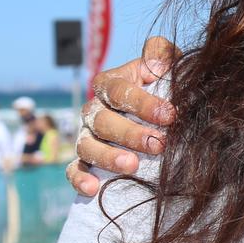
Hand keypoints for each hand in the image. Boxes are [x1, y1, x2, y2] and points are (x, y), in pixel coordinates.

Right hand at [67, 36, 179, 196]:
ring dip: (107, 156)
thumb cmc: (161, 84)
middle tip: (159, 144)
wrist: (155, 109)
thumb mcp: (165, 63)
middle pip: (104, 121)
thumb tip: (157, 64)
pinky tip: (93, 188)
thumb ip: (162, 53)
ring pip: (87, 146)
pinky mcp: (84, 158)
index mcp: (111, 83)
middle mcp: (94, 109)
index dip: (144, 103)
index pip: (120, 92)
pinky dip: (80, 179)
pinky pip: (74, 169)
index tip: (169, 114)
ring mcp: (86, 134)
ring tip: (131, 166)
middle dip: (131, 134)